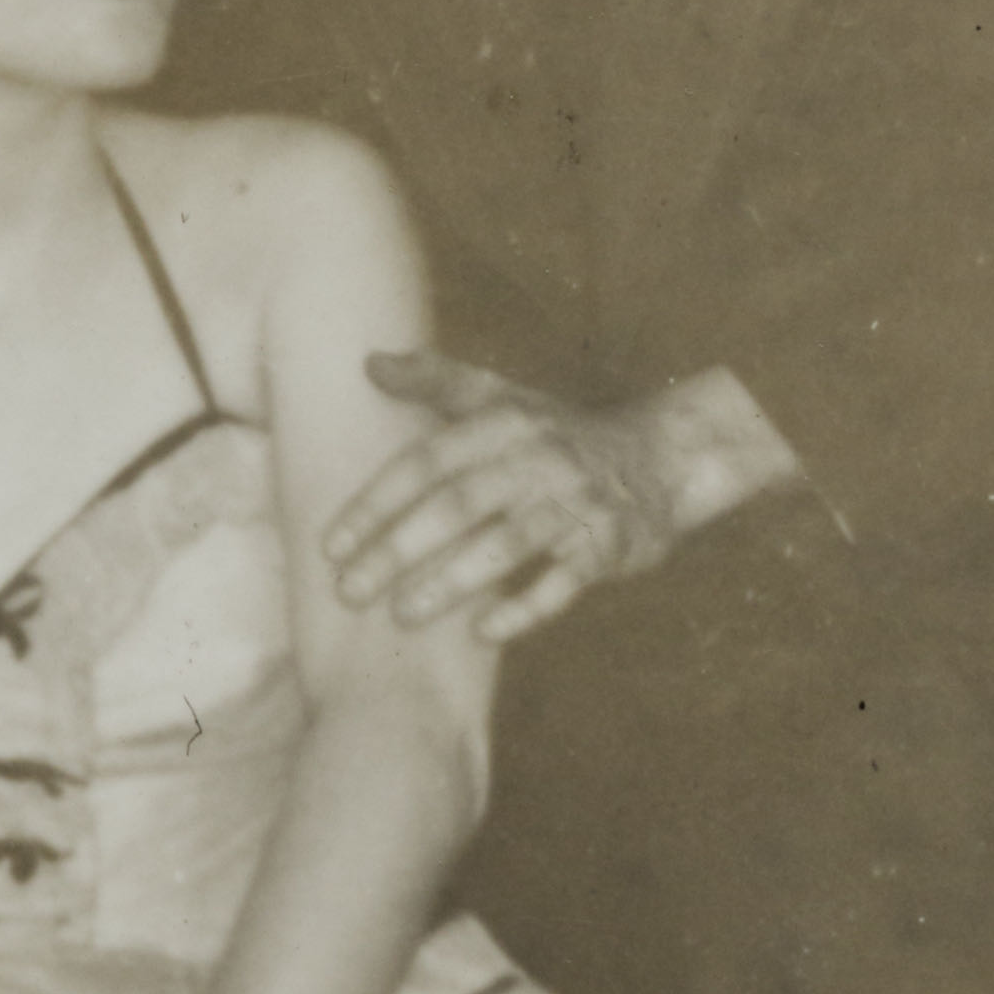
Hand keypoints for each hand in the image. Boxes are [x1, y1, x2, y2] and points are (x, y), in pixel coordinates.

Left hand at [322, 351, 687, 646]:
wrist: (661, 459)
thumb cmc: (557, 434)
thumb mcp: (502, 399)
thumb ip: (436, 382)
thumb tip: (368, 361)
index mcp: (504, 423)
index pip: (427, 462)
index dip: (376, 503)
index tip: (332, 546)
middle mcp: (539, 458)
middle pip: (458, 505)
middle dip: (398, 550)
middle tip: (350, 592)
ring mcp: (577, 502)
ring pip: (506, 545)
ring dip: (451, 582)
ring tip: (402, 615)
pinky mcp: (609, 544)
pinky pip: (564, 581)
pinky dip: (524, 608)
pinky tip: (482, 632)